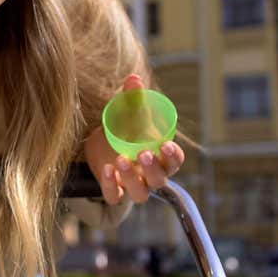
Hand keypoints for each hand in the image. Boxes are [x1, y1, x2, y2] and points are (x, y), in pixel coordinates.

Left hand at [87, 74, 185, 204]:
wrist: (102, 141)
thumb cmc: (125, 127)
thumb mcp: (128, 112)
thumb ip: (133, 98)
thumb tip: (134, 79)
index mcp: (161, 156)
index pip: (175, 162)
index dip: (174, 157)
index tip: (166, 144)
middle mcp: (150, 174)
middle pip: (160, 180)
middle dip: (154, 169)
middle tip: (144, 153)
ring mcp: (132, 184)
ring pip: (140, 194)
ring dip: (133, 179)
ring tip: (121, 160)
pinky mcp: (114, 190)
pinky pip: (115, 197)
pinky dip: (112, 186)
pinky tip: (107, 169)